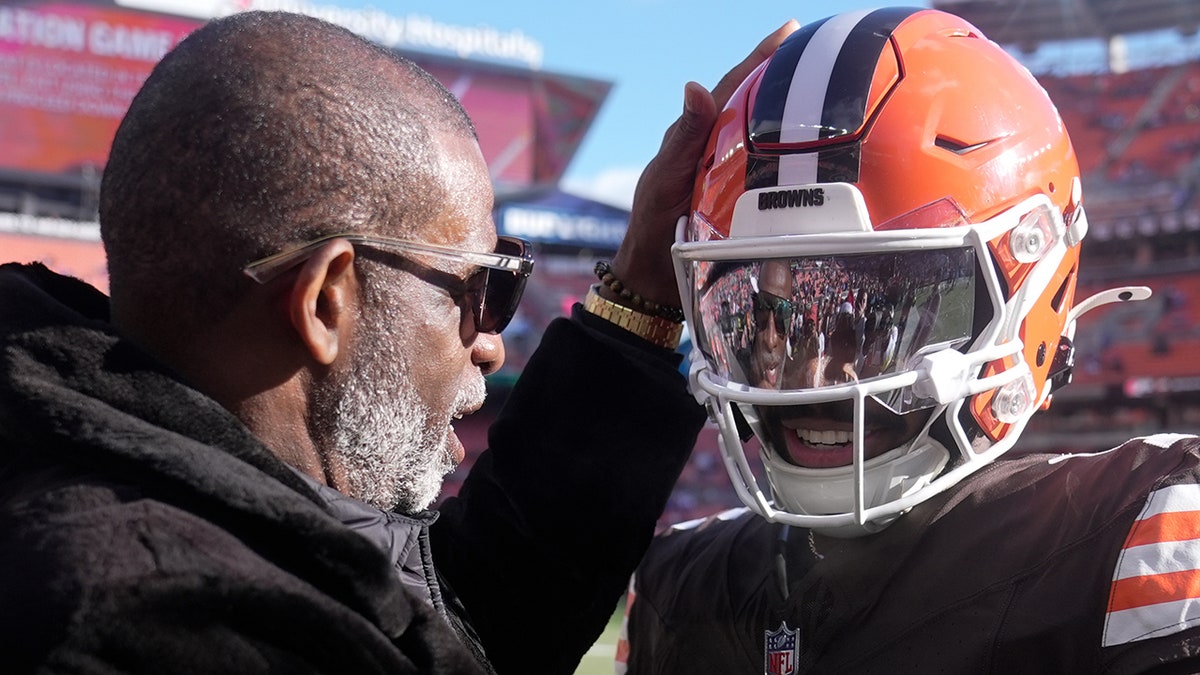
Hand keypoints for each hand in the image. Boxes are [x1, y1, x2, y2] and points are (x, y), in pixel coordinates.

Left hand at [608, 20, 798, 309]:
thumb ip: (683, 137)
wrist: (656, 278)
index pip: (733, 86)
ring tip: (832, 99)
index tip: (788, 30)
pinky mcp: (747, 204)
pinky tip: (821, 161)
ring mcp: (734, 176)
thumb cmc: (653, 224)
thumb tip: (695, 87)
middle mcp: (720, 150)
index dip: (760, 58)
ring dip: (797, 121)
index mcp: (699, 135)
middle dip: (787, 80)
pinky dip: (797, 164)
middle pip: (757, 107)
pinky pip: (776, 176)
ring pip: (770, 141)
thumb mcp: (666, 177)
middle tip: (821, 54)